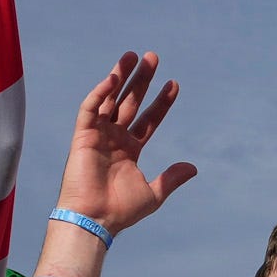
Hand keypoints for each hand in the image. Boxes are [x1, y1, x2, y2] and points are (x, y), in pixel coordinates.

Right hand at [57, 54, 195, 235]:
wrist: (95, 220)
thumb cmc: (120, 211)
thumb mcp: (153, 193)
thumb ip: (171, 178)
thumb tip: (194, 167)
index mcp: (129, 150)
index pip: (148, 119)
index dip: (161, 102)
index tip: (174, 84)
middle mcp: (113, 139)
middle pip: (129, 102)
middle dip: (141, 80)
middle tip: (152, 57)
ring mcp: (97, 135)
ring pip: (110, 99)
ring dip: (120, 76)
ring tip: (133, 55)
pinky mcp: (82, 136)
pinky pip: (90, 109)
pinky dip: (100, 93)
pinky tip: (113, 78)